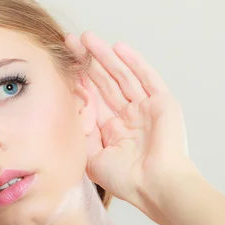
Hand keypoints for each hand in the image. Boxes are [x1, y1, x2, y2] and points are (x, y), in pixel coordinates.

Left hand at [65, 32, 192, 224]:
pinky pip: (147, 78)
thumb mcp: (92, 157)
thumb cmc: (126, 179)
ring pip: (122, 75)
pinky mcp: (163, 103)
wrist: (155, 186)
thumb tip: (67, 111)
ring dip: (105, 56)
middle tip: (70, 41)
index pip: (93, 97)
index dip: (78, 79)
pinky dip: (134, 62)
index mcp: (113, 130)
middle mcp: (129, 116)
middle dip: (87, 62)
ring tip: (87, 38)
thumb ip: (81, 133)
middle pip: (105, 82)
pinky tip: (118, 47)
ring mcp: (146, 108)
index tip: (61, 62)